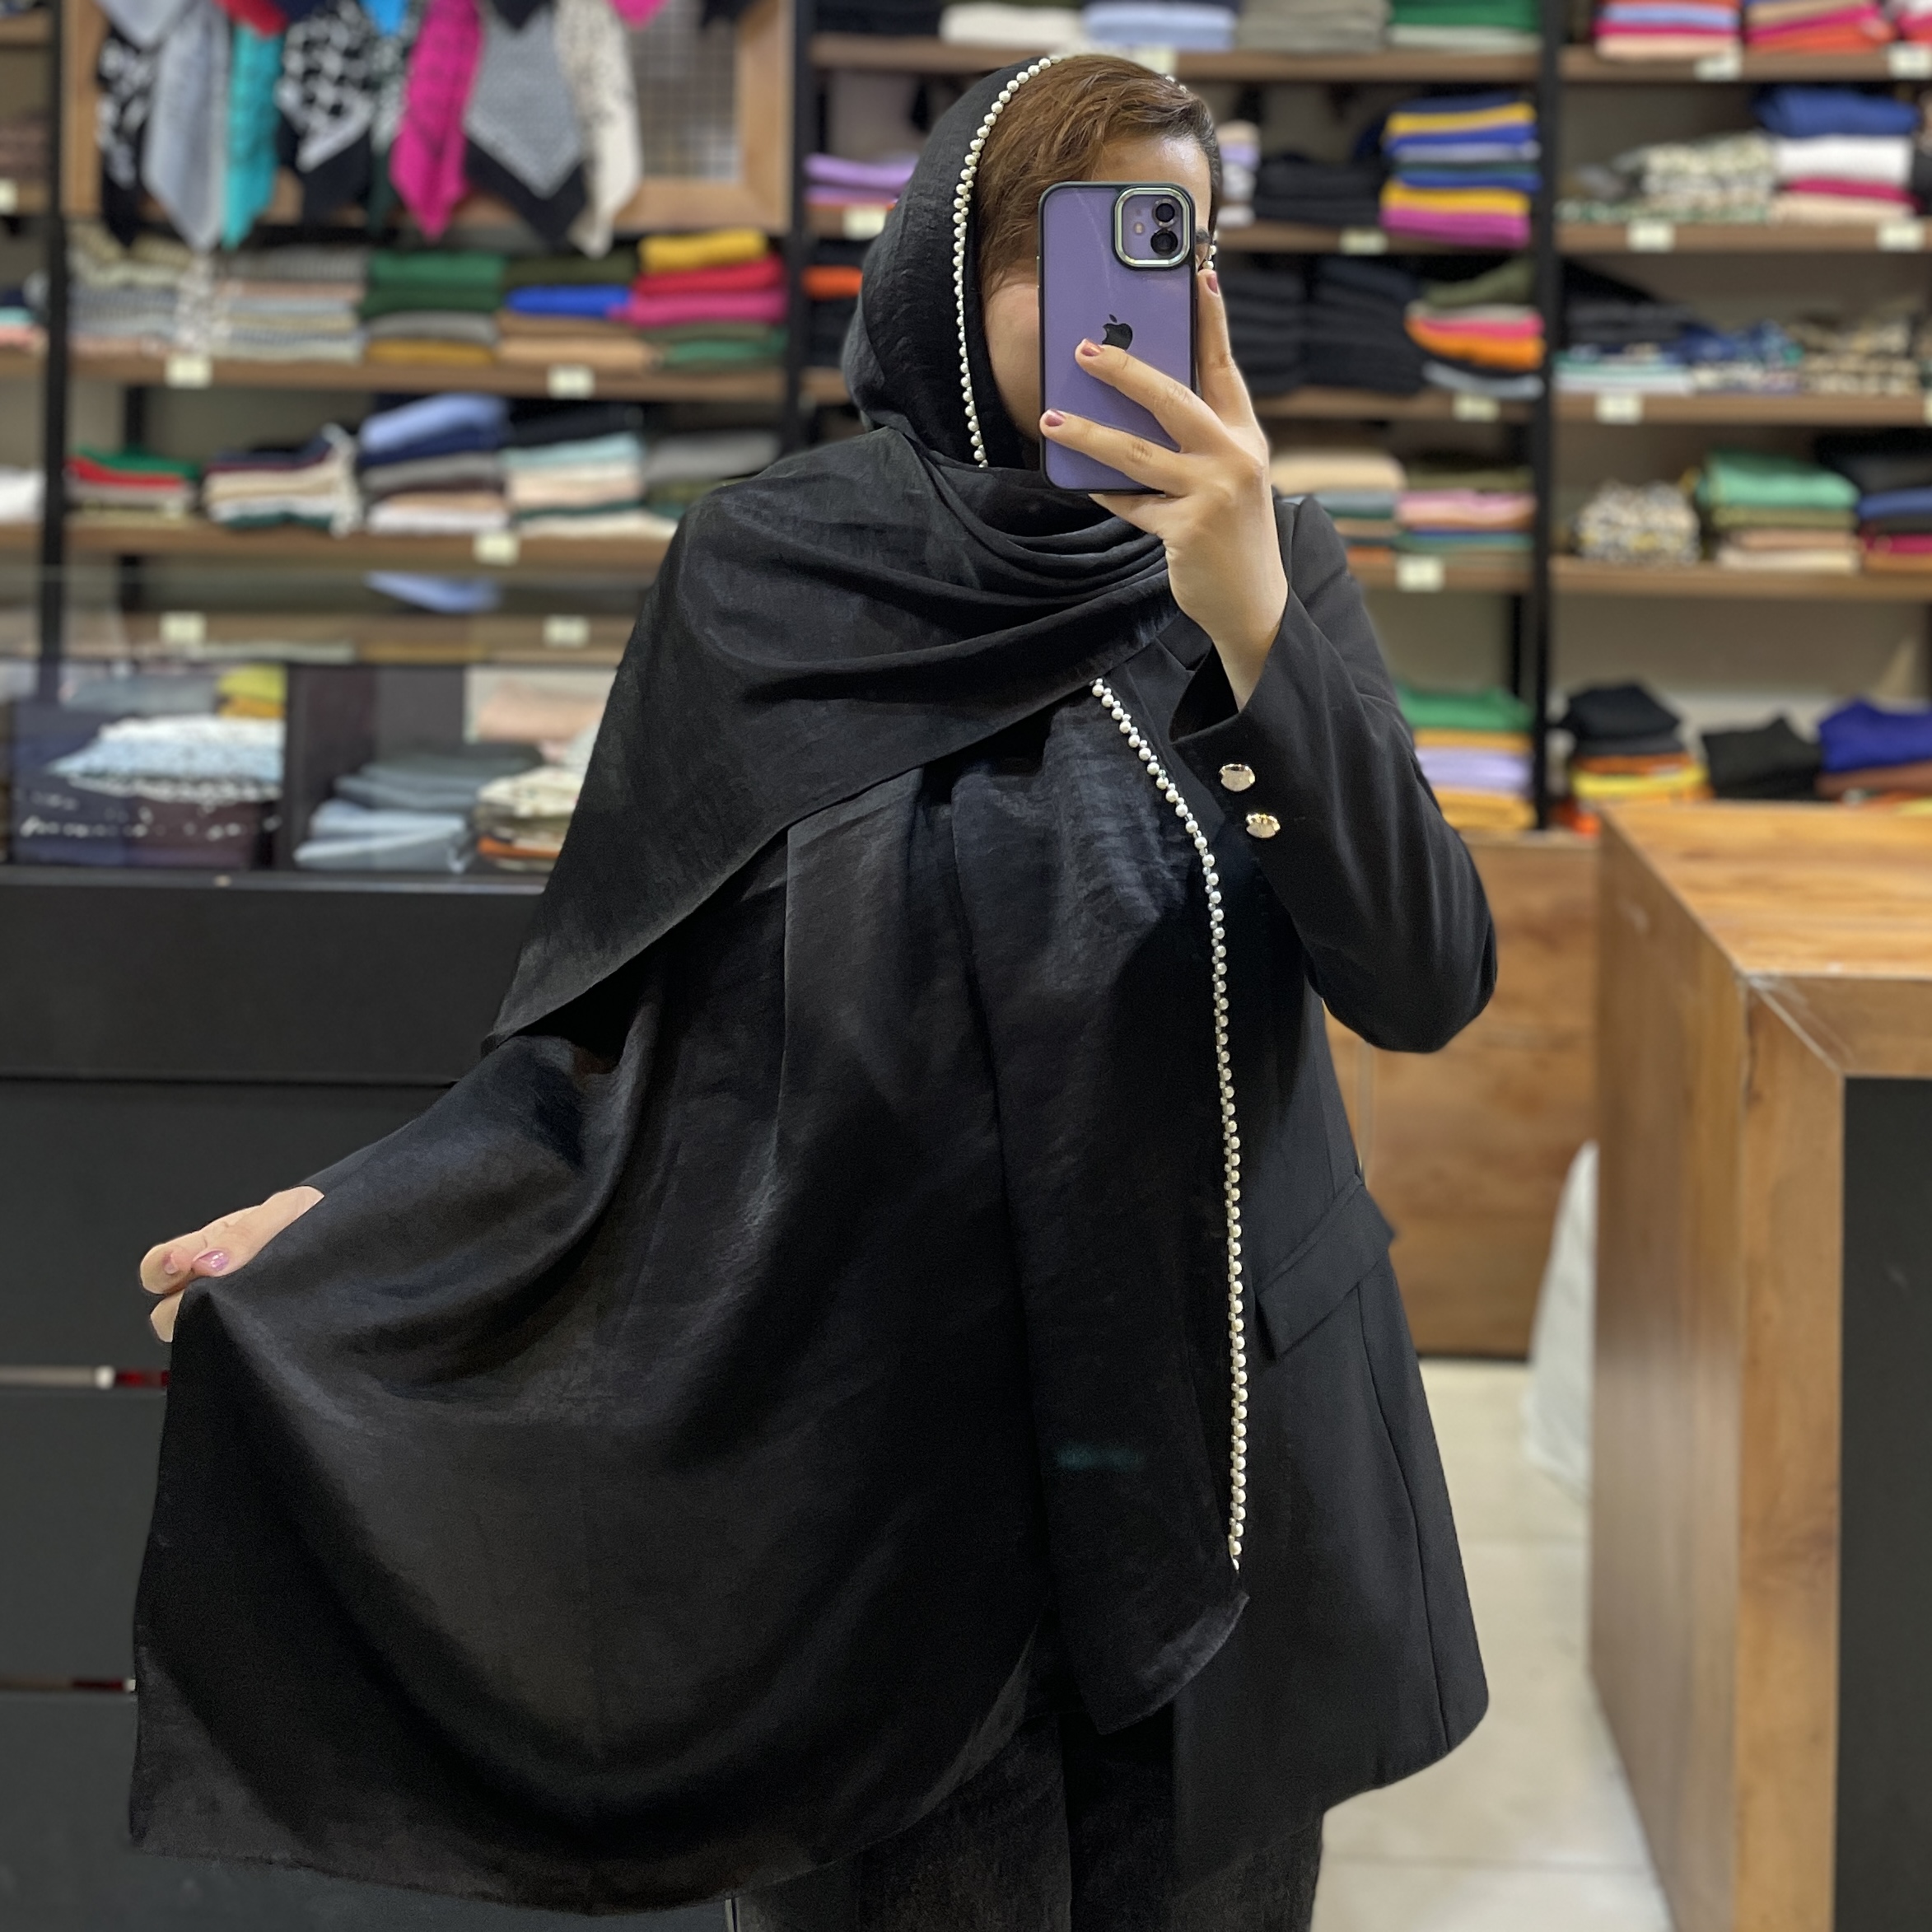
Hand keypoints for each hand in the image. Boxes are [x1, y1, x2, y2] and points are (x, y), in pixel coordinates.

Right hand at [138, 1187, 321, 1342]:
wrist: (357, 1245)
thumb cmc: (315, 1221)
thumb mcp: (287, 1211)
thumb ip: (245, 1235)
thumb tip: (203, 1266)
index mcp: (208, 1249)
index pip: (159, 1267)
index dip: (162, 1269)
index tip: (182, 1266)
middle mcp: (212, 1288)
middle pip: (166, 1313)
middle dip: (184, 1305)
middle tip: (215, 1294)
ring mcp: (234, 1316)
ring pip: (199, 1335)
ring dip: (216, 1324)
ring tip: (251, 1308)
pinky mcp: (260, 1342)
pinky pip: (237, 1351)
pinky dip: (246, 1343)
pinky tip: (268, 1328)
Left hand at [1039, 268, 1285, 705]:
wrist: (1254, 604)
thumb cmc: (1231, 534)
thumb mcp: (1227, 479)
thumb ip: (1195, 443)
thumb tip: (1133, 406)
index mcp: (1245, 436)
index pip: (1223, 366)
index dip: (1211, 319)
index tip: (1199, 271)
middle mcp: (1234, 457)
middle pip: (1172, 398)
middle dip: (1124, 368)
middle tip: (1083, 349)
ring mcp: (1212, 493)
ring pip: (1138, 452)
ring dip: (1089, 433)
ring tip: (1052, 419)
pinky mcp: (1187, 529)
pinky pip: (1130, 502)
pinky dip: (1105, 492)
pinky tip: (1081, 479)